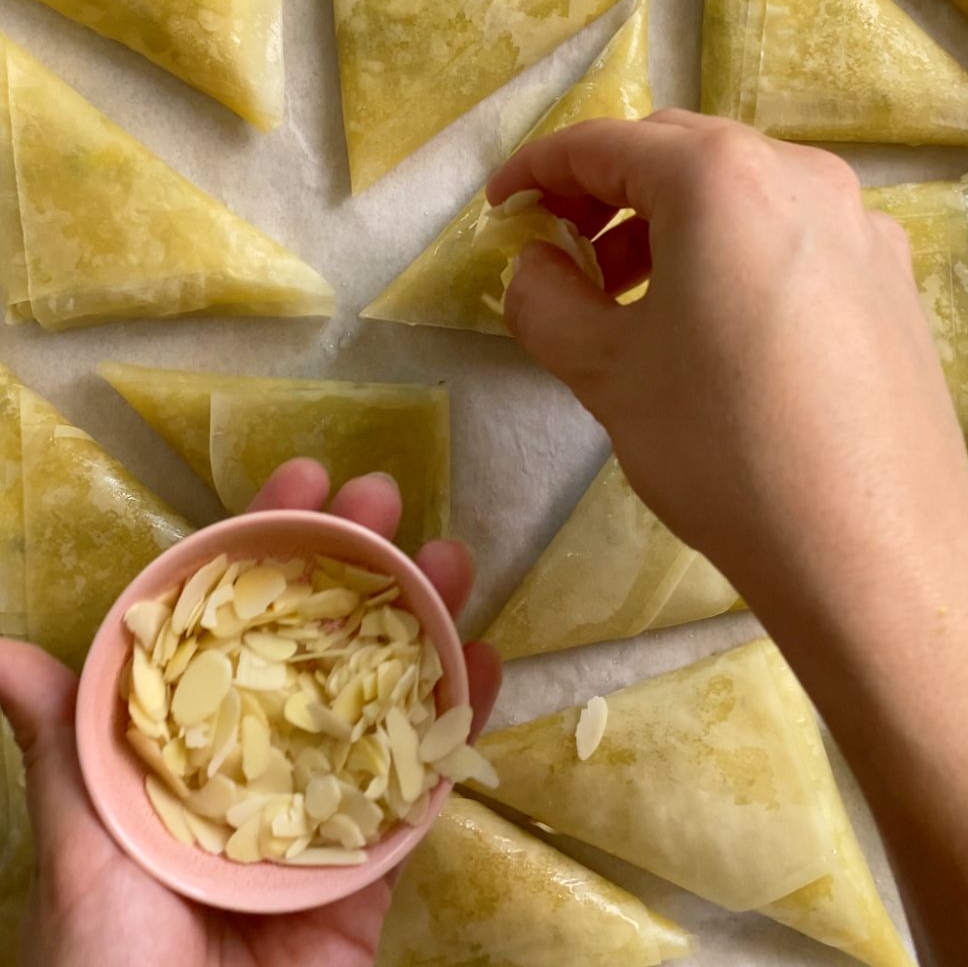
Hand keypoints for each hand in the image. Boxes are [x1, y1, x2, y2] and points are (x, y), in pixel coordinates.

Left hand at [0, 459, 501, 966]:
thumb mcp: (83, 843)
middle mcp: (267, 754)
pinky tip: (486, 661)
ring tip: (453, 558)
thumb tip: (0, 654)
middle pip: (321, 641)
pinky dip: (460, 720)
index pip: (238, 619)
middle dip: (355, 562)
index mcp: (196, 738)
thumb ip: (68, 746)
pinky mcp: (379, 855)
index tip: (303, 480)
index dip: (270, 545)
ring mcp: (329, 800)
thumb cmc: (114, 959)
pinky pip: (425, 778)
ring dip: (423, 621)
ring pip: (385, 692)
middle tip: (385, 499)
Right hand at [489, 111, 967, 965]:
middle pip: (678, 154)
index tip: (501, 209)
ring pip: (741, 194)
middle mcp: (803, 175)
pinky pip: (791, 237)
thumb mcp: (604, 372)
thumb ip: (544, 298)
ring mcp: (860, 225)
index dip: (537, 170)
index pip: (604, 143)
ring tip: (636, 300)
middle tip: (566, 254)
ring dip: (671, 226)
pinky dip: (733, 255)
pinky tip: (719, 328)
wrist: (868, 553)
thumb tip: (535, 262)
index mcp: (722, 180)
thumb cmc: (720, 450)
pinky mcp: (891, 278)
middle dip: (606, 192)